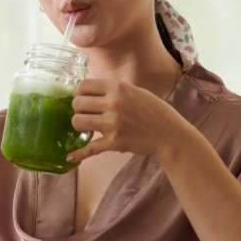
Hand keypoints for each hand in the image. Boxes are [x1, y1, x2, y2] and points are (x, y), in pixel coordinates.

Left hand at [67, 79, 186, 162]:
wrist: (170, 134)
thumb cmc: (155, 112)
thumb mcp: (136, 92)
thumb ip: (115, 90)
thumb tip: (92, 91)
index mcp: (118, 88)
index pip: (84, 85)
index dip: (80, 92)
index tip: (83, 99)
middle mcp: (113, 104)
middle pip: (77, 103)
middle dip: (78, 109)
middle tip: (85, 114)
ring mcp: (113, 124)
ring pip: (78, 122)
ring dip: (79, 125)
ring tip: (86, 127)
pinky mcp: (114, 142)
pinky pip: (89, 148)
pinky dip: (79, 153)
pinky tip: (70, 156)